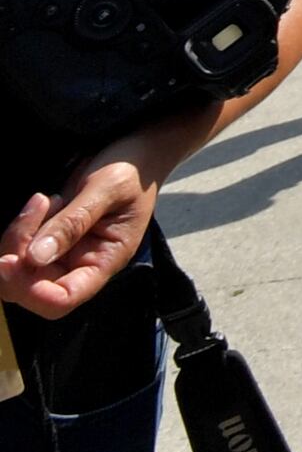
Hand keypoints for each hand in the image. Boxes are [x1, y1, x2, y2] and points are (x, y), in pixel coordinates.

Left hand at [0, 142, 162, 318]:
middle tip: (34, 210)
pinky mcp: (50, 239)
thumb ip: (73, 222)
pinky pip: (19, 248)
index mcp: (104, 261)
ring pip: (19, 270)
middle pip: (31, 288)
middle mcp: (80, 265)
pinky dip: (20, 228)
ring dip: (17, 237)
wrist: (138, 151)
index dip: (32, 291)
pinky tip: (42, 202)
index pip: (62, 300)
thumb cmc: (133, 168)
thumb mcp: (107, 189)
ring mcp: (63, 253)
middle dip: (16, 257)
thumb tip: (35, 258)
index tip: (13, 259)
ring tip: (44, 201)